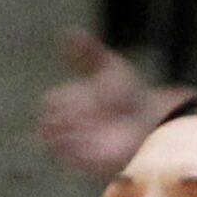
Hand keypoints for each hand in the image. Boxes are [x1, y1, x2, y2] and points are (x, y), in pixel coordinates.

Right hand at [39, 30, 161, 176]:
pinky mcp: (84, 163)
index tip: (78, 95)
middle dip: (61, 117)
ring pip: (54, 143)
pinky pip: (68, 159)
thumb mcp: (108, 66)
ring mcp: (76, 144)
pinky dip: (75, 149)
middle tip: (82, 111)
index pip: (49, 103)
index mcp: (70, 101)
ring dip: (67, 134)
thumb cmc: (130, 94)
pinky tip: (90, 139)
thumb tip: (67, 32)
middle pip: (48, 123)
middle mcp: (70, 124)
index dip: (57, 101)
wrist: (149, 120)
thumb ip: (88, 51)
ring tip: (86, 125)